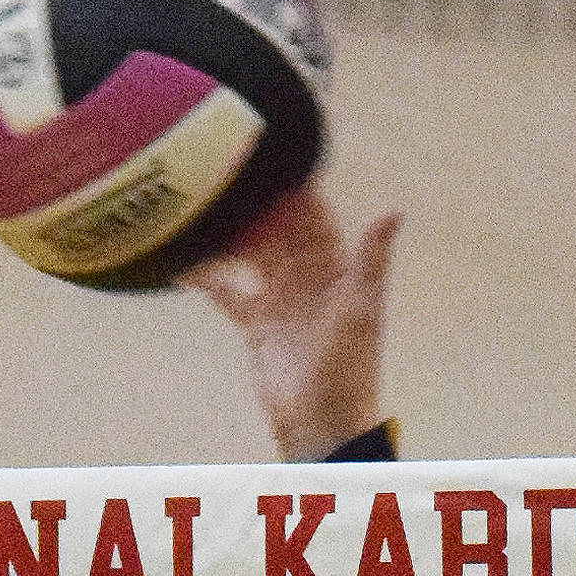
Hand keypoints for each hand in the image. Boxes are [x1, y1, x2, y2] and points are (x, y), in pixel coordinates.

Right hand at [187, 186, 399, 460]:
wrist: (322, 425)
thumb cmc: (350, 368)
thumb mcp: (361, 307)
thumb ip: (371, 257)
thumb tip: (395, 209)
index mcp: (335, 266)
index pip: (312, 213)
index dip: (292, 184)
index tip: (268, 149)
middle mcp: (307, 276)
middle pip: (276, 227)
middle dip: (252, 201)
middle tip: (219, 166)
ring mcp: (280, 298)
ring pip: (249, 252)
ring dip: (228, 231)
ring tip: (198, 201)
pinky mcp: (256, 324)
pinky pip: (226, 291)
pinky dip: (206, 276)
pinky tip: (181, 258)